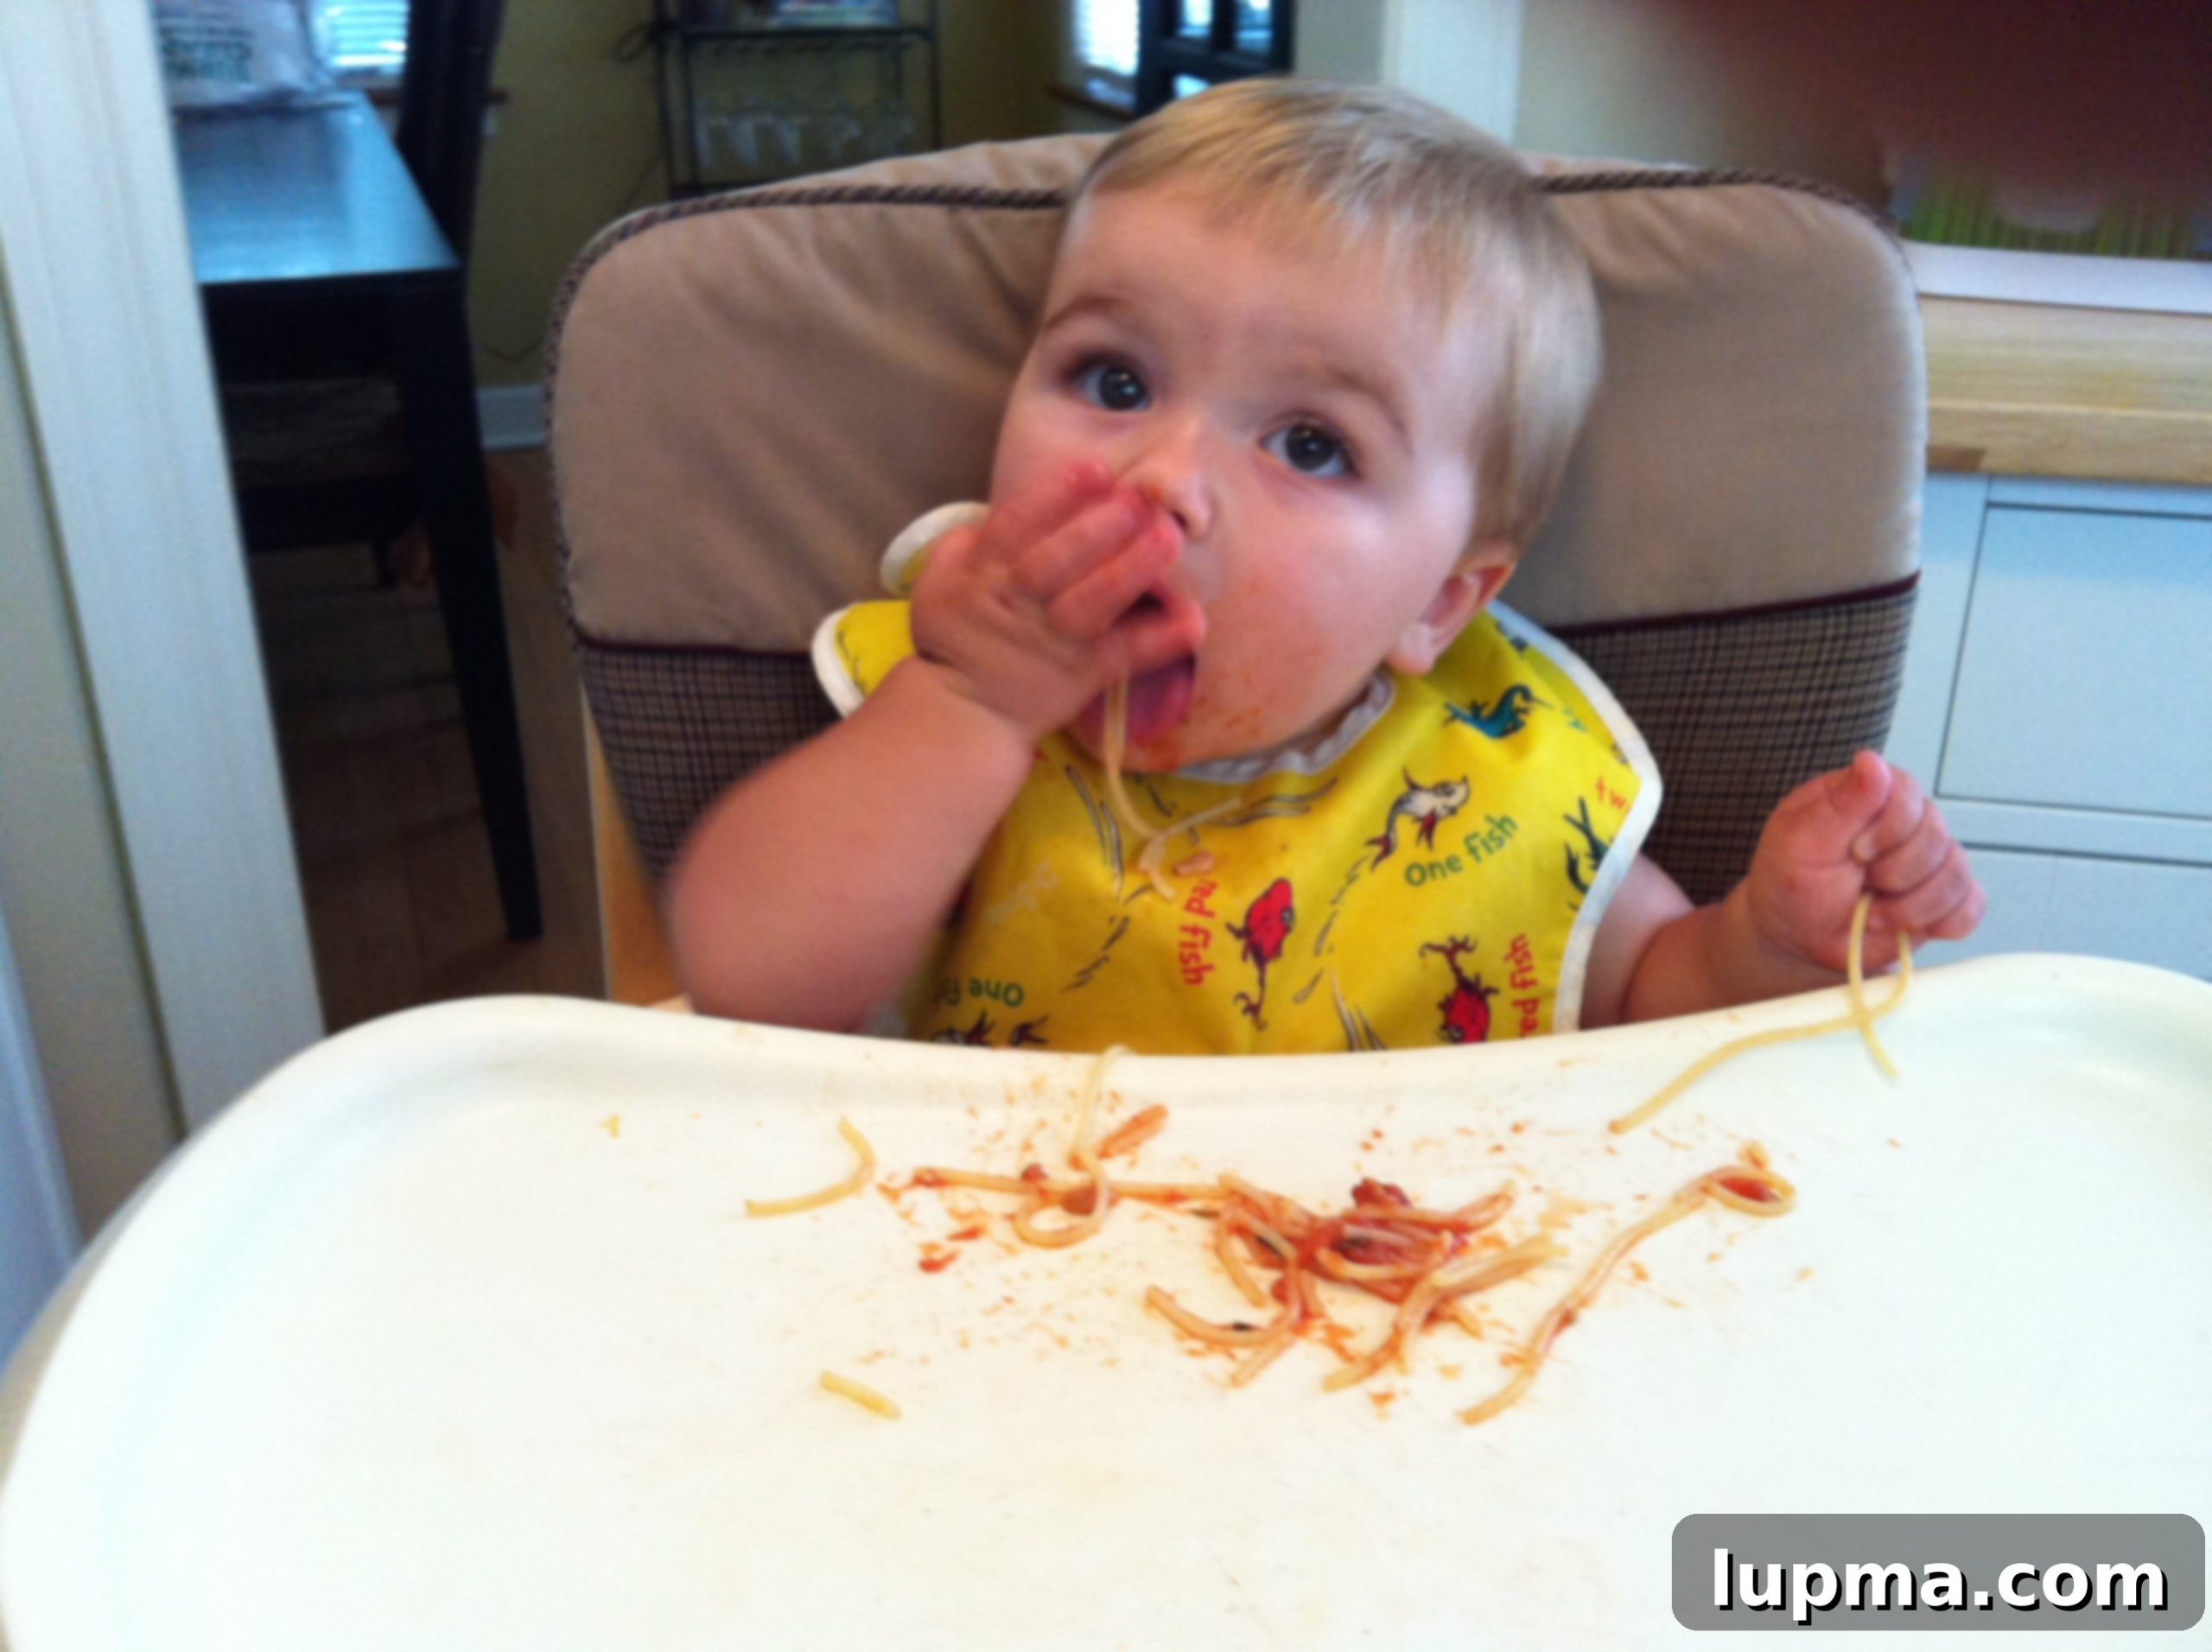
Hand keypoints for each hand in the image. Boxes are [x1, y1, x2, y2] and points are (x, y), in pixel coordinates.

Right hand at [908, 460, 1206, 745]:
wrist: (966, 714)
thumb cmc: (957, 640)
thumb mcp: (937, 585)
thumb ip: (963, 545)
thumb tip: (992, 514)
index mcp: (984, 574)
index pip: (1017, 526)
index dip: (1057, 495)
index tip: (1097, 470)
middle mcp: (1020, 603)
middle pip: (1058, 560)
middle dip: (1100, 527)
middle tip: (1140, 499)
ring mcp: (1056, 641)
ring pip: (1092, 602)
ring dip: (1132, 570)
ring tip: (1168, 539)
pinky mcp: (1085, 674)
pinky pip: (1125, 655)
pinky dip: (1160, 640)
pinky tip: (1193, 620)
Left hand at [1737, 750, 1984, 974]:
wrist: (1796, 936)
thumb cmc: (1791, 882)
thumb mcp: (1800, 841)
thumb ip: (1840, 803)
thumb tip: (1872, 760)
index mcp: (1870, 795)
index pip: (1908, 791)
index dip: (1890, 828)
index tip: (1856, 853)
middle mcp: (1907, 822)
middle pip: (1936, 835)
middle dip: (1895, 873)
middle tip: (1860, 885)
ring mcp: (1929, 860)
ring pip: (1955, 873)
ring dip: (1913, 906)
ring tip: (1873, 914)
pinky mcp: (1944, 898)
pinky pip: (1971, 904)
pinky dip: (1943, 922)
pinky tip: (1906, 927)